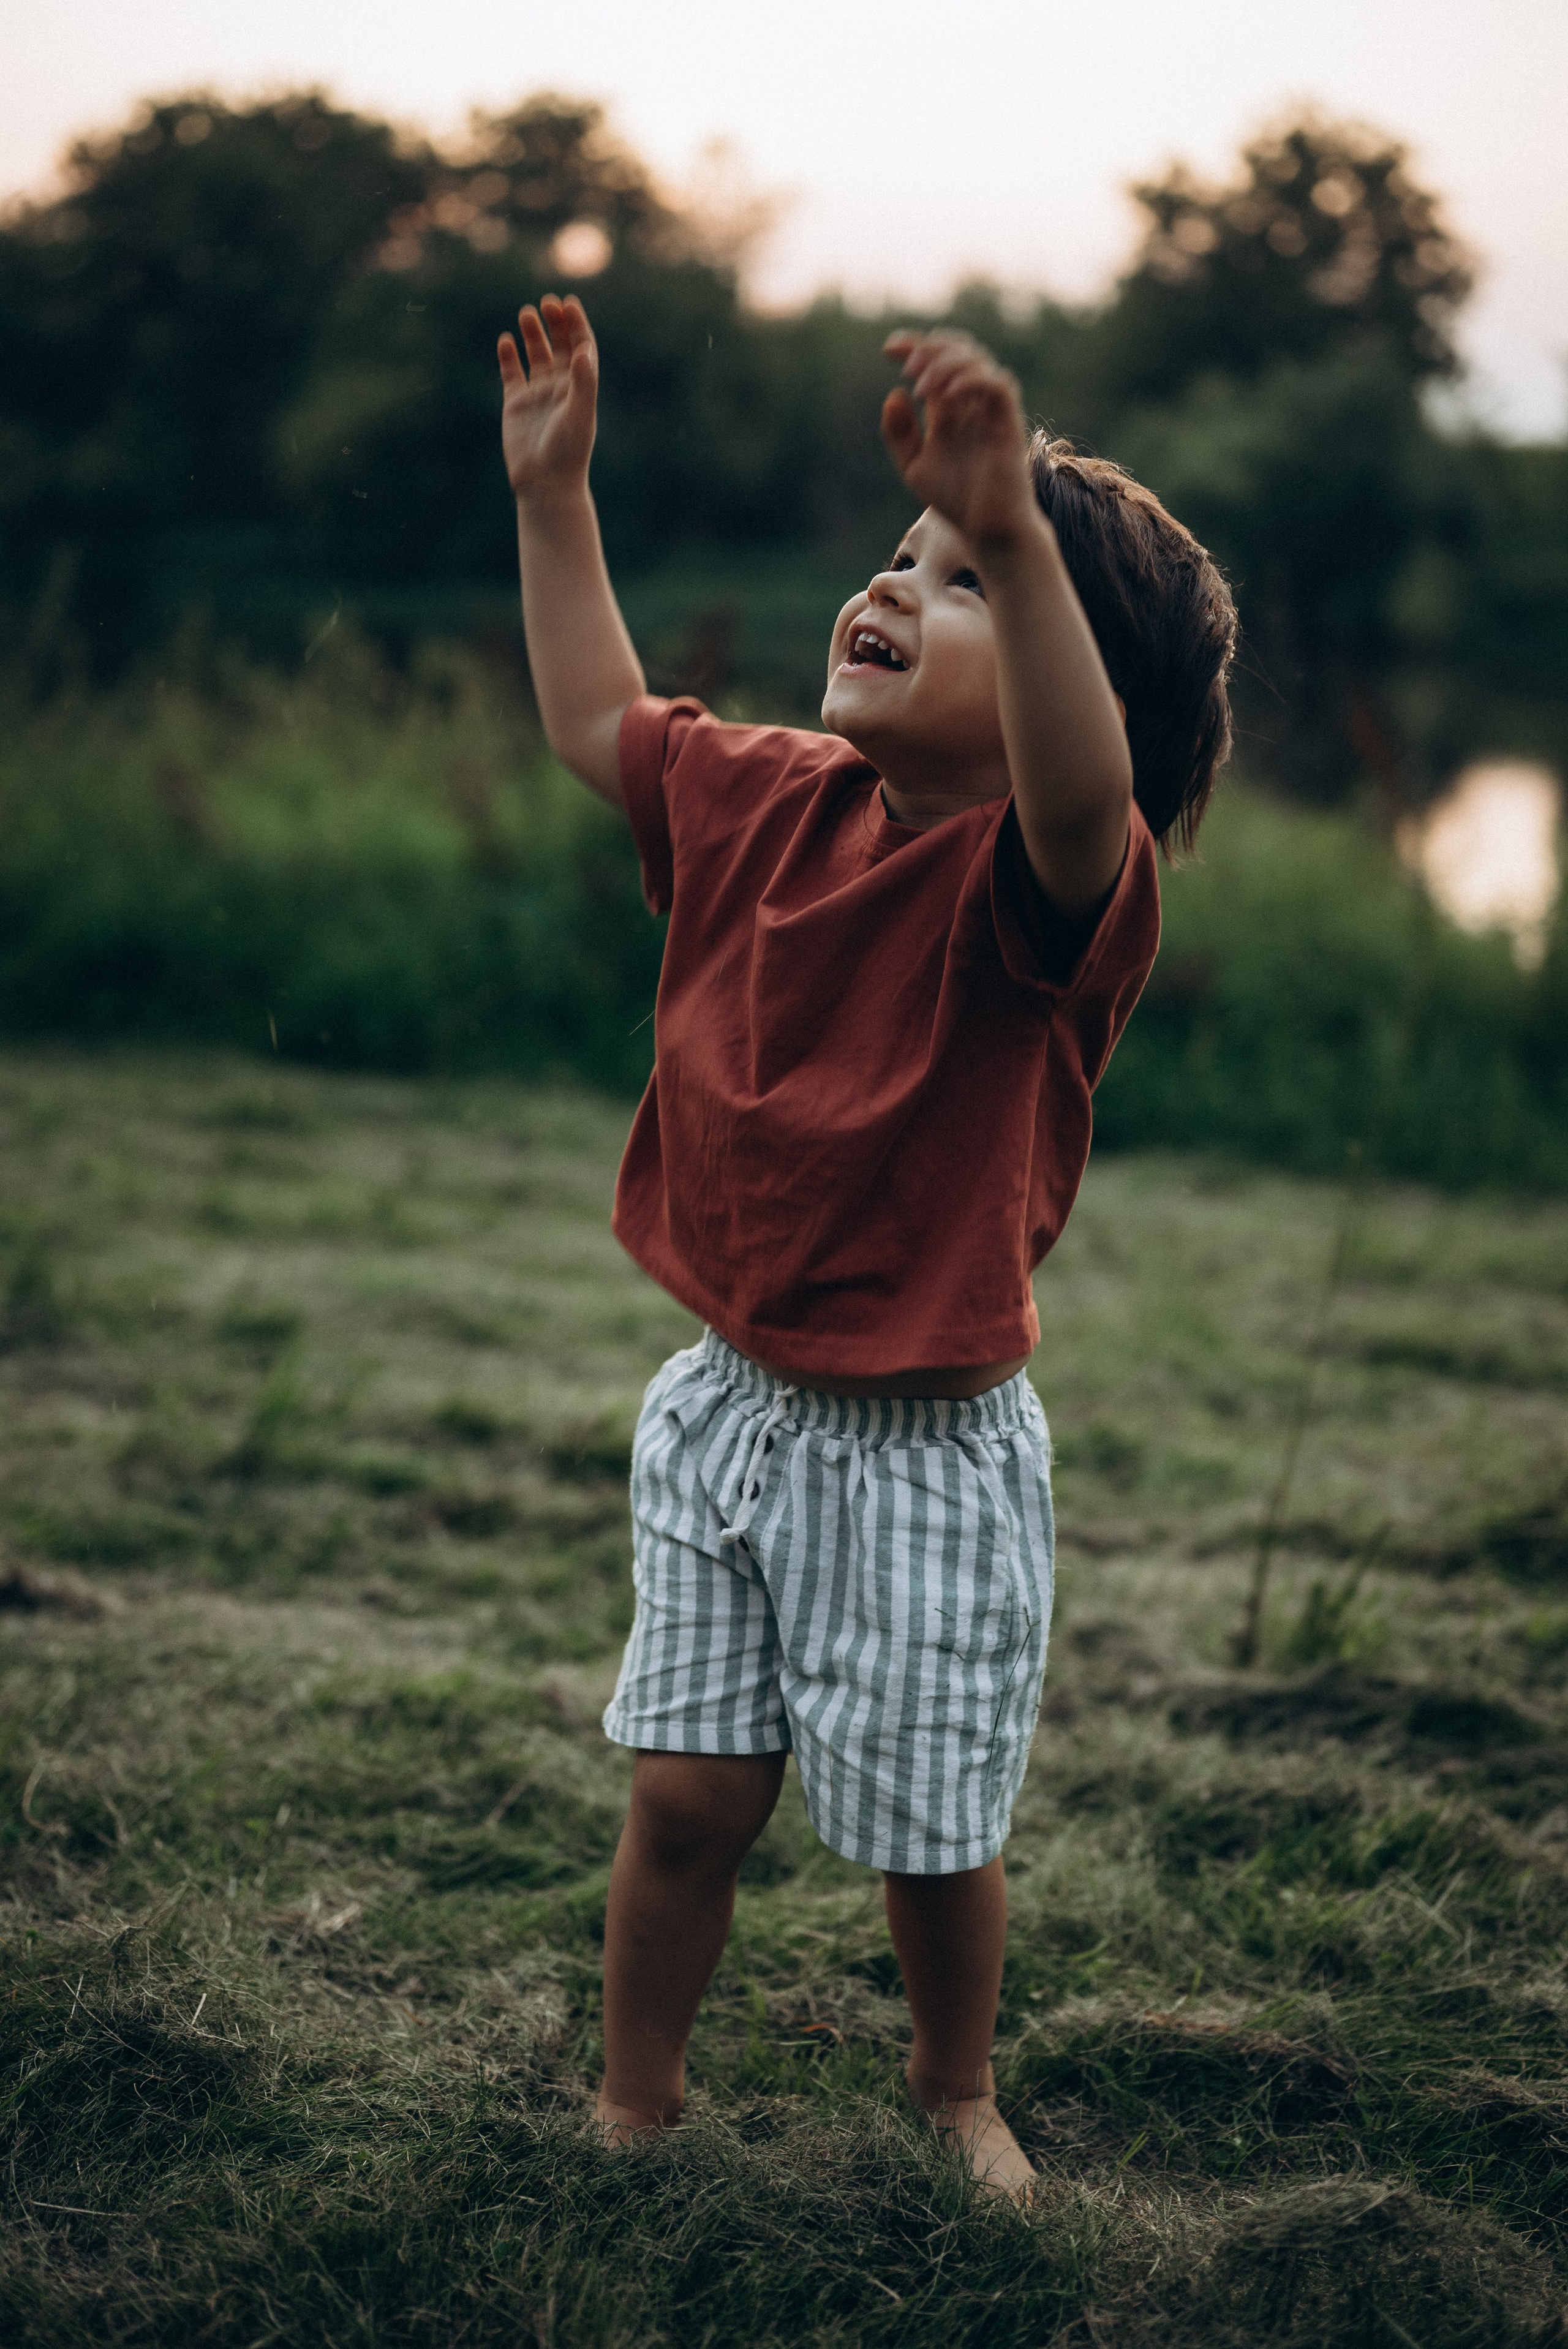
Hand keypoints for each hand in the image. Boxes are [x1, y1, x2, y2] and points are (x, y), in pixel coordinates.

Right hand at [498, 293, 597, 503]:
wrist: (545, 484)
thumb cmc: (568, 452)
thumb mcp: (579, 414)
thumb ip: (583, 382)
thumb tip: (583, 351)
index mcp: (580, 387)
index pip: (582, 347)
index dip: (577, 325)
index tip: (569, 303)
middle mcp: (560, 388)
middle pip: (560, 346)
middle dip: (555, 323)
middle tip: (547, 302)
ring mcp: (537, 394)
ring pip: (535, 355)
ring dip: (532, 333)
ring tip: (526, 313)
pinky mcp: (515, 404)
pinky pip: (511, 372)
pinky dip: (508, 355)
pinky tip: (505, 340)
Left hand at [881, 330, 1033, 550]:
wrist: (986, 527)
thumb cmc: (957, 499)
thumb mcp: (914, 466)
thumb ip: (899, 434)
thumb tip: (895, 394)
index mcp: (950, 408)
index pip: (936, 360)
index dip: (914, 345)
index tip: (888, 349)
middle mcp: (972, 402)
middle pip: (959, 349)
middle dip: (931, 349)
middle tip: (908, 369)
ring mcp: (991, 409)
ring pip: (978, 360)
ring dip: (946, 365)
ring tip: (922, 389)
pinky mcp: (1009, 421)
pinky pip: (997, 384)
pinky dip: (973, 380)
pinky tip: (949, 396)